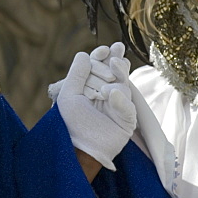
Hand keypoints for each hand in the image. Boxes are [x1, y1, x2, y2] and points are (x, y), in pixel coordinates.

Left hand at [54, 42, 136, 170]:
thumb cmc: (72, 122)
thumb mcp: (69, 95)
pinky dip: (121, 100)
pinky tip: (112, 94)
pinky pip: (128, 107)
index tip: (105, 50)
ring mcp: (119, 105)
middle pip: (116, 71)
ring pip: (124, 85)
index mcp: (94, 86)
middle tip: (112, 60)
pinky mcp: (127, 119)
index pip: (102, 65)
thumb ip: (76, 74)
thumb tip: (84, 54)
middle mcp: (108, 92)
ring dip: (116, 81)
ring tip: (104, 88)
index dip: (103, 56)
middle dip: (114, 63)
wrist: (81, 147)